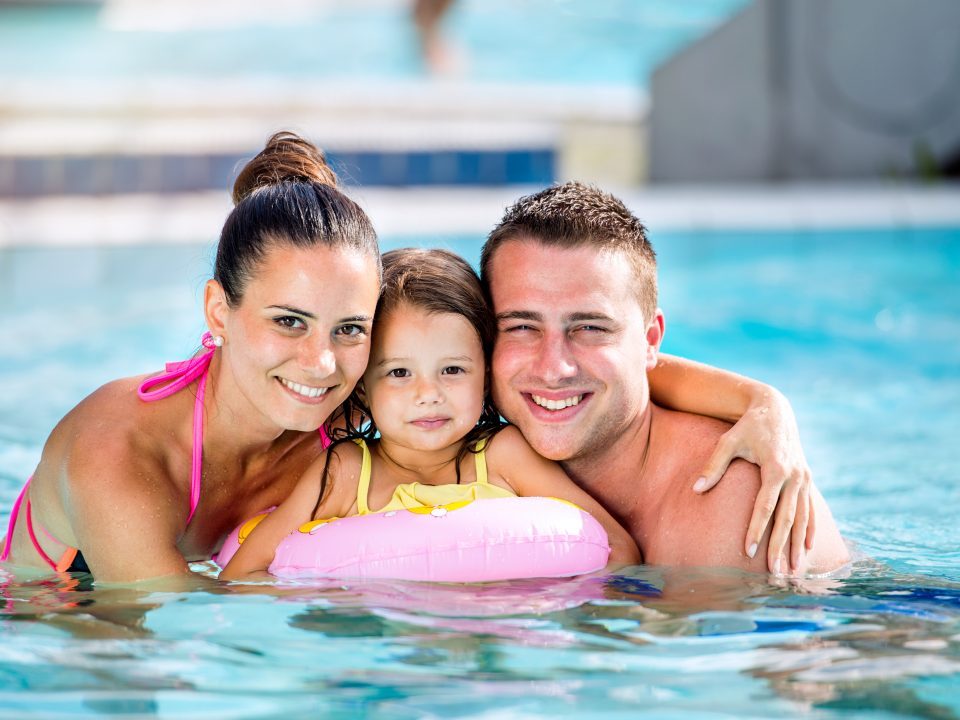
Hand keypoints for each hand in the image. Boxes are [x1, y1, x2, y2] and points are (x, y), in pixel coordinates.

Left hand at [692, 388, 815, 573]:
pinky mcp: (807, 479)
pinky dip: (809, 530)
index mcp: (776, 467)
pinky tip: (806, 549)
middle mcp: (794, 475)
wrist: (774, 409)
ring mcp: (803, 478)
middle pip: (787, 518)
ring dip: (797, 545)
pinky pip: (810, 509)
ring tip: (793, 570)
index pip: (765, 506)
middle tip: (774, 573)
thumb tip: (696, 489)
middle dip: (780, 546)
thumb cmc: (746, 427)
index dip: (757, 529)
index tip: (748, 552)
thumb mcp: (728, 441)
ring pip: (803, 518)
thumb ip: (713, 466)